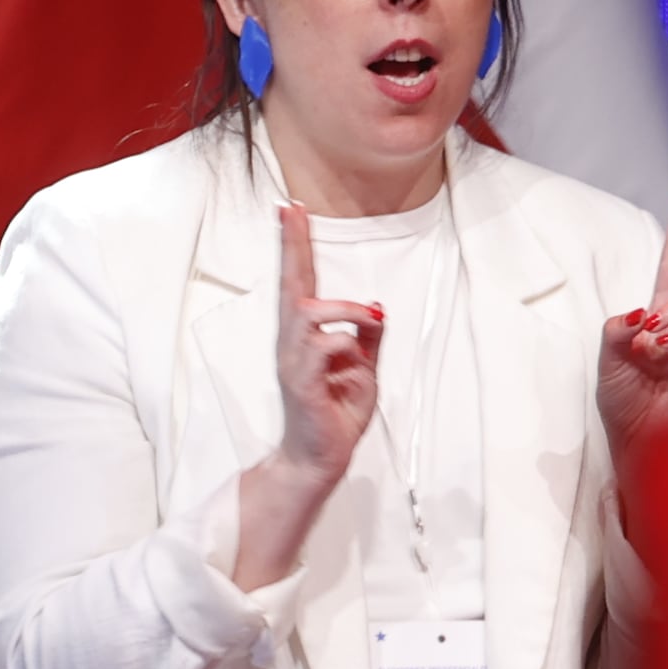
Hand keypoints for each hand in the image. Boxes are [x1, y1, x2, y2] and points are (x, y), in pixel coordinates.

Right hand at [269, 198, 382, 485]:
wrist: (321, 457)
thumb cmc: (336, 412)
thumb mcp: (362, 369)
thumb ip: (368, 340)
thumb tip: (375, 308)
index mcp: (306, 335)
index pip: (301, 283)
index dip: (297, 247)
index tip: (293, 210)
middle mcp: (292, 341)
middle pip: (292, 285)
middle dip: (293, 246)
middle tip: (292, 210)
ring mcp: (294, 360)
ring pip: (309, 311)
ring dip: (343, 309)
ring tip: (367, 320)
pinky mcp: (301, 382)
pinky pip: (322, 347)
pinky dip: (345, 345)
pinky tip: (354, 362)